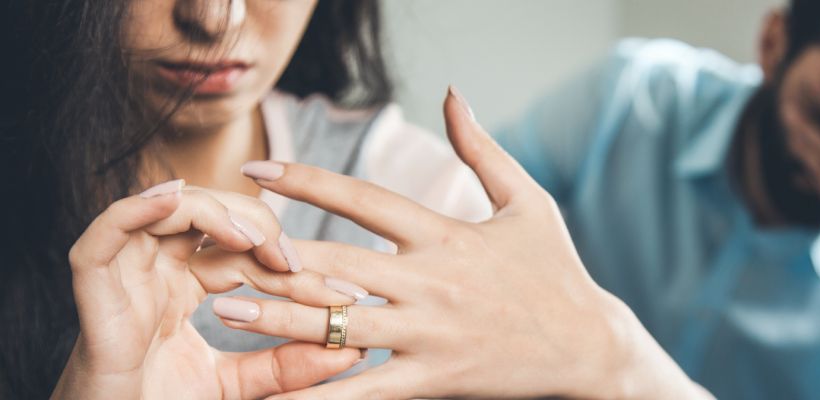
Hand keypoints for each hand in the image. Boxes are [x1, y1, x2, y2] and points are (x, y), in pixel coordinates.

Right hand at [53, 183, 363, 399]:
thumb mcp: (237, 387)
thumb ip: (286, 366)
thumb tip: (351, 350)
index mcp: (186, 284)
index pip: (246, 252)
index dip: (293, 264)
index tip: (342, 292)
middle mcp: (157, 268)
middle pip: (212, 216)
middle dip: (262, 229)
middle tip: (297, 264)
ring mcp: (124, 273)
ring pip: (167, 208)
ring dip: (215, 212)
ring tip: (253, 241)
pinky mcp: (92, 287)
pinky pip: (107, 232)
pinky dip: (139, 209)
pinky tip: (176, 203)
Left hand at [210, 87, 711, 399]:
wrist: (590, 347)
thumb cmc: (556, 271)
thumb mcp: (528, 201)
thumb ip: (482, 149)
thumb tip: (451, 94)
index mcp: (446, 235)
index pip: (363, 200)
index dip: (307, 181)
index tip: (257, 171)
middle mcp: (431, 283)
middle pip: (338, 265)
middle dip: (274, 254)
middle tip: (219, 246)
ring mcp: (430, 334)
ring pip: (341, 326)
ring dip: (280, 319)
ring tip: (228, 312)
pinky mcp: (435, 379)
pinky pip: (367, 391)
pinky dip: (322, 394)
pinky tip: (283, 395)